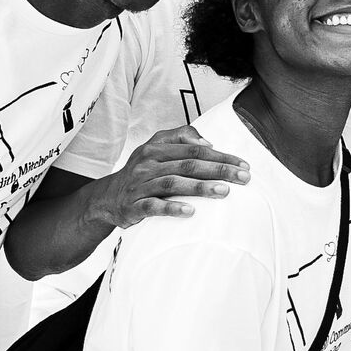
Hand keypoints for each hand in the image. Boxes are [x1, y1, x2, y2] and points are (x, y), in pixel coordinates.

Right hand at [92, 126, 250, 228]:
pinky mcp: (133, 206)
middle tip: (244, 177)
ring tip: (225, 191)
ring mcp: (139, 185)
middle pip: (188, 164)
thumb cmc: (142, 172)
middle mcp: (147, 164)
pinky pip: (153, 206)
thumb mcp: (156, 149)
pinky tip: (191, 212)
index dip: (221, 156)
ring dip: (200, 187)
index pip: (194, 149)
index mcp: (156, 148)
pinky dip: (172, 208)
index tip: (244, 164)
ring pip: (173, 183)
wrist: (107, 198)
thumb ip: (181, 138)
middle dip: (219, 170)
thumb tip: (208, 143)